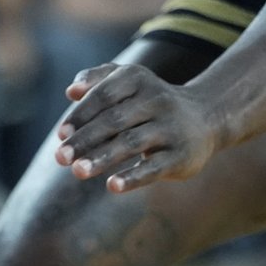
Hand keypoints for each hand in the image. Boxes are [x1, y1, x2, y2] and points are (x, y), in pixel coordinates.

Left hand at [56, 63, 221, 192]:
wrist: (206, 117)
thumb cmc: (149, 102)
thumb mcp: (128, 82)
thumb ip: (97, 80)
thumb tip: (71, 91)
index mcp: (139, 80)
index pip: (105, 95)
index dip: (81, 114)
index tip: (61, 135)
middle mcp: (157, 100)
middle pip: (115, 120)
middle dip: (85, 139)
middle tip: (60, 157)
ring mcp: (171, 128)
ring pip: (132, 143)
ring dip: (102, 157)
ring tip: (77, 171)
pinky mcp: (181, 155)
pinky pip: (155, 167)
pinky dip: (133, 177)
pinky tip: (112, 186)